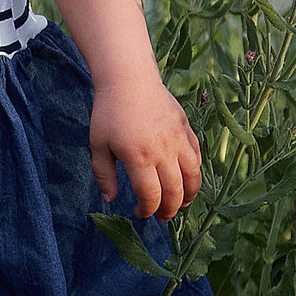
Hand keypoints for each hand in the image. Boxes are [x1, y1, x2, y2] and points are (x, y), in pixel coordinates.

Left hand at [90, 70, 201, 221]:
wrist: (128, 79)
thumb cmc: (109, 112)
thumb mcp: (98, 145)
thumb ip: (103, 175)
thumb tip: (109, 200)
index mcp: (139, 158)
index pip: (151, 196)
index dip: (147, 210)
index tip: (140, 213)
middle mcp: (163, 151)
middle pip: (174, 191)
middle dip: (169, 210)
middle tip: (163, 217)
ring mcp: (178, 139)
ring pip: (192, 175)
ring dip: (189, 194)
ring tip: (181, 204)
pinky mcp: (185, 128)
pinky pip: (196, 154)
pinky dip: (195, 170)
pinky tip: (188, 178)